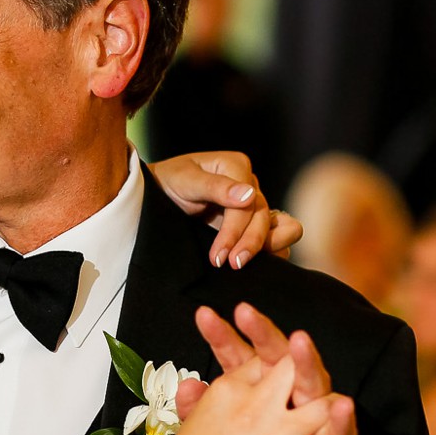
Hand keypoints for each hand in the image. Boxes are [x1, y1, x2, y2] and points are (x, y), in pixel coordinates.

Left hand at [148, 150, 302, 268]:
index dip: (235, 231)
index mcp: (237, 167)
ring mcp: (252, 206)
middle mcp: (250, 185)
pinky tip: (256, 266)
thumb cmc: (168, 182)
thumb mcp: (184, 180)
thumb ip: (214, 187)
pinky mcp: (249, 225)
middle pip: (264, 217)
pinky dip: (271, 252)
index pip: (247, 203)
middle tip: (231, 265)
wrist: (154, 195)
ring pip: (281, 227)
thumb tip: (248, 195)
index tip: (219, 256)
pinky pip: (274, 238)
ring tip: (244, 265)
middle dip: (249, 243)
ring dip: (267, 248)